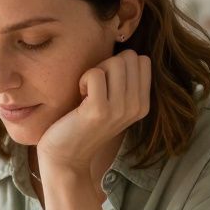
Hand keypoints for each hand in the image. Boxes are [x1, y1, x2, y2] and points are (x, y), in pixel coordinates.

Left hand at [36, 49, 151, 178]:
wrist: (66, 157)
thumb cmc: (83, 124)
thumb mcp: (113, 104)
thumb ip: (124, 82)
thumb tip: (126, 53)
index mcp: (143, 104)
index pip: (141, 60)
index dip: (119, 65)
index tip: (106, 85)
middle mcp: (136, 107)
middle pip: (128, 57)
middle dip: (107, 65)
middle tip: (95, 89)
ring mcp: (120, 109)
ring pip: (114, 62)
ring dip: (95, 72)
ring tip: (87, 94)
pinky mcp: (99, 110)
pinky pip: (95, 73)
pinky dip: (83, 80)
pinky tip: (80, 98)